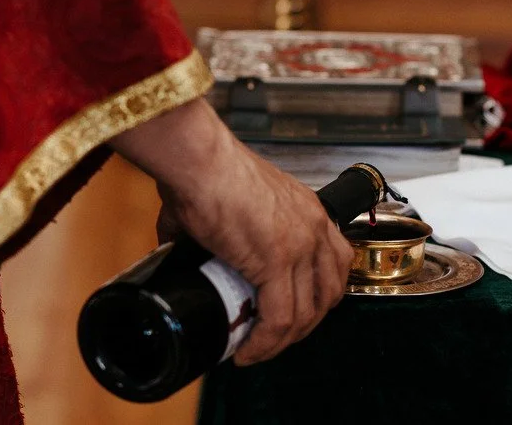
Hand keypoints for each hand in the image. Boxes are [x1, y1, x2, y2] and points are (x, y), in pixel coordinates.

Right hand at [109, 98, 353, 365]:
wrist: (198, 160)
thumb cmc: (205, 169)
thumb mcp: (225, 199)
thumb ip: (208, 226)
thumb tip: (176, 245)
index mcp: (306, 210)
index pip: (335, 262)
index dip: (319, 294)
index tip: (297, 312)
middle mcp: (313, 227)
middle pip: (329, 291)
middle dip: (306, 323)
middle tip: (277, 337)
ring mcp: (300, 246)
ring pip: (306, 313)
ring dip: (283, 341)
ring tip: (257, 351)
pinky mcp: (277, 261)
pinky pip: (279, 318)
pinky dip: (264, 343)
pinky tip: (247, 352)